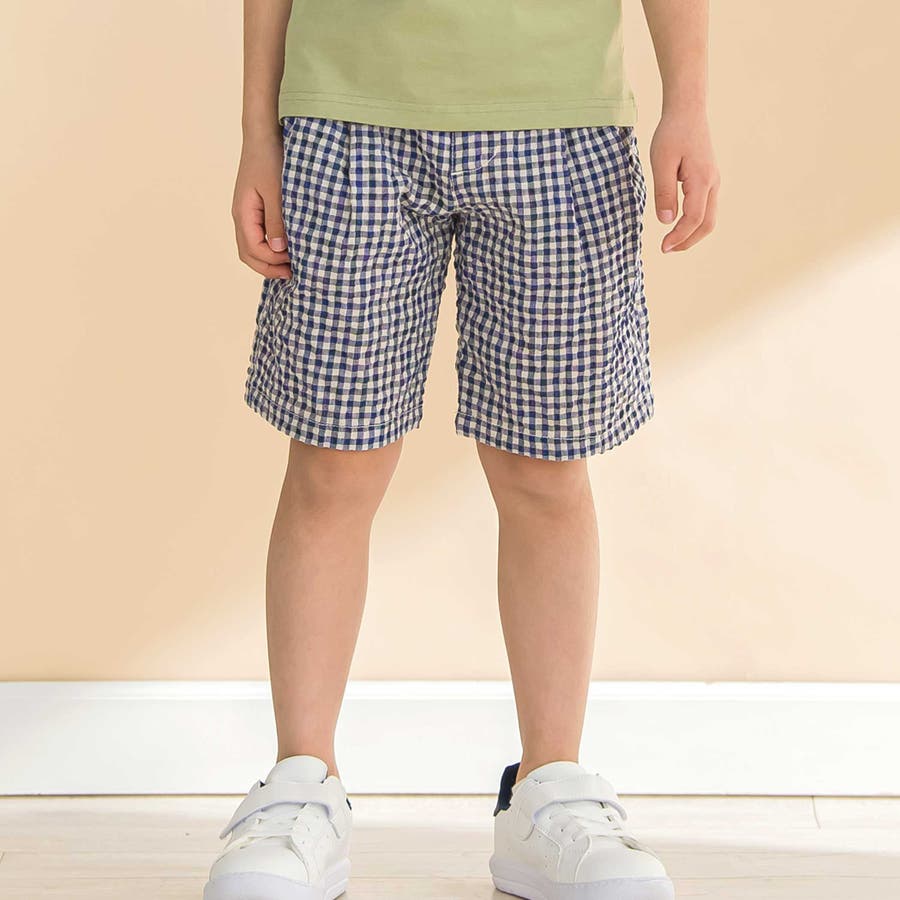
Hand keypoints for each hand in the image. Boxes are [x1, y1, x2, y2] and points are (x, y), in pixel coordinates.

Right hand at [232, 133, 290, 277]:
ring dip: (269, 260)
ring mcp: (247, 213)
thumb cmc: (269, 159)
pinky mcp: (255, 209)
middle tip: (292, 274)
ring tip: (290, 265)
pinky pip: (258, 236)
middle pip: (249, 254)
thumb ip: (276, 221)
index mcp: (243, 213)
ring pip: (252, 247)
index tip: (294, 264)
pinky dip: (270, 248)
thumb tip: (278, 249)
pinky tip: (286, 248)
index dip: (272, 262)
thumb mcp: (276, 191)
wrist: (263, 135)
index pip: (253, 249)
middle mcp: (241, 216)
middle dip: (268, 267)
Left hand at [649, 111, 719, 252]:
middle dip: (688, 241)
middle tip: (667, 250)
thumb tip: (666, 221)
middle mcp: (713, 183)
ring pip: (709, 218)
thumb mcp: (661, 162)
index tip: (663, 247)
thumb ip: (663, 192)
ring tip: (671, 242)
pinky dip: (694, 223)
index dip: (679, 237)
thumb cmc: (671, 133)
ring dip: (692, 234)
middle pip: (706, 224)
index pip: (693, 219)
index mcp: (702, 180)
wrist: (687, 111)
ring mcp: (713, 181)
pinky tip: (679, 224)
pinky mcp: (709, 179)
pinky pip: (706, 208)